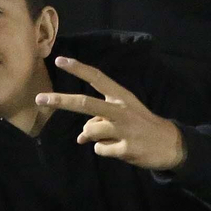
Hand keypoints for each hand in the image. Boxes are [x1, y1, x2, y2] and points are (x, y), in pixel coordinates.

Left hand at [34, 56, 184, 170]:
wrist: (170, 144)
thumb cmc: (141, 126)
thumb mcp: (122, 117)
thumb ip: (99, 121)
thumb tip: (80, 137)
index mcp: (121, 97)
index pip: (98, 77)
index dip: (78, 69)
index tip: (59, 59)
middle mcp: (121, 109)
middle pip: (85, 103)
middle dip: (60, 100)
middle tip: (39, 98)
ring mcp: (124, 129)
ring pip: (90, 131)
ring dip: (95, 137)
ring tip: (114, 138)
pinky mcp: (126, 149)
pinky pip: (100, 149)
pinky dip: (105, 150)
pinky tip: (121, 149)